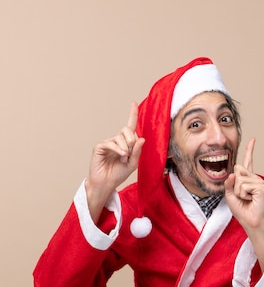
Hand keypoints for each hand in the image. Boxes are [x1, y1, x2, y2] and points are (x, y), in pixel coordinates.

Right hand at [85, 102, 144, 220]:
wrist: (106, 184)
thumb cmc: (118, 174)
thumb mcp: (133, 164)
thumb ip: (138, 151)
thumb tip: (141, 138)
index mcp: (125, 143)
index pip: (130, 126)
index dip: (132, 114)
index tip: (133, 103)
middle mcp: (116, 140)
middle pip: (127, 130)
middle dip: (132, 141)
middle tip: (130, 154)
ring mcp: (107, 143)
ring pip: (120, 137)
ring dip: (126, 149)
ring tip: (124, 159)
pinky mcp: (99, 147)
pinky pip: (111, 143)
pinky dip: (118, 149)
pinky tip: (121, 156)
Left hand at [225, 138, 263, 267]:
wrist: (249, 221)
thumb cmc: (241, 209)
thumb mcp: (229, 194)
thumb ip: (229, 182)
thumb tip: (233, 174)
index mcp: (247, 178)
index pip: (248, 161)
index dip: (250, 150)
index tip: (253, 139)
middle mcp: (254, 177)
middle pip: (237, 169)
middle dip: (233, 184)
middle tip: (241, 195)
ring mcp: (258, 181)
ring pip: (239, 179)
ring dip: (238, 191)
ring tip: (246, 199)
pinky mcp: (261, 186)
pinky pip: (243, 185)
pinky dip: (243, 194)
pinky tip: (250, 199)